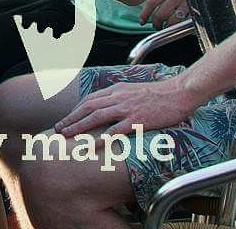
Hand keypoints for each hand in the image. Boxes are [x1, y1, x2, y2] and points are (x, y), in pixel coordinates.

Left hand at [54, 74, 198, 136]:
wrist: (177, 93)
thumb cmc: (158, 94)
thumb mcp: (133, 91)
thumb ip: (120, 97)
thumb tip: (109, 106)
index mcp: (116, 90)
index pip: (90, 100)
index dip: (75, 110)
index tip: (65, 119)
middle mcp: (117, 97)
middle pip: (88, 107)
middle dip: (71, 118)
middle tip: (58, 129)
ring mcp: (126, 108)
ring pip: (96, 116)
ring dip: (79, 126)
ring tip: (67, 136)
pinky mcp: (138, 119)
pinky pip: (117, 129)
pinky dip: (103, 137)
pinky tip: (93, 145)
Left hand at [139, 0, 189, 28]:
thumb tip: (152, 12)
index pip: (152, 1)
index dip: (145, 13)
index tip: (142, 21)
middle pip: (161, 13)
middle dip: (156, 23)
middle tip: (157, 26)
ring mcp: (188, 2)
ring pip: (172, 20)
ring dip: (168, 26)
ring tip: (168, 26)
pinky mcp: (197, 10)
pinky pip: (185, 23)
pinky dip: (180, 27)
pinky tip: (179, 26)